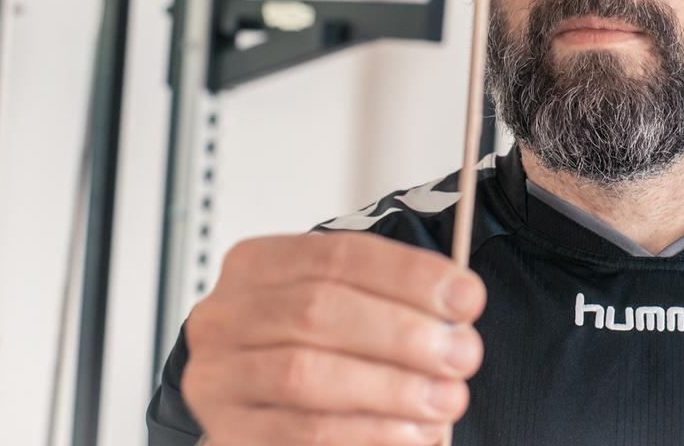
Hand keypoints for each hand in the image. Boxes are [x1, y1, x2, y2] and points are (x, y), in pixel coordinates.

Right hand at [182, 231, 485, 444]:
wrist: (252, 405)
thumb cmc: (304, 349)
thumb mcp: (339, 307)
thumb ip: (388, 299)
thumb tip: (458, 302)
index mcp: (258, 265)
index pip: (338, 255)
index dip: (408, 275)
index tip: (465, 296)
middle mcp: (227, 315)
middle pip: (320, 310)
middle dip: (403, 333)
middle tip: (462, 353)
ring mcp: (218, 377)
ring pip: (307, 373)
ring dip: (391, 388)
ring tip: (446, 398)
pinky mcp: (229, 432)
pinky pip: (302, 432)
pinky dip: (368, 433)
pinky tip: (413, 433)